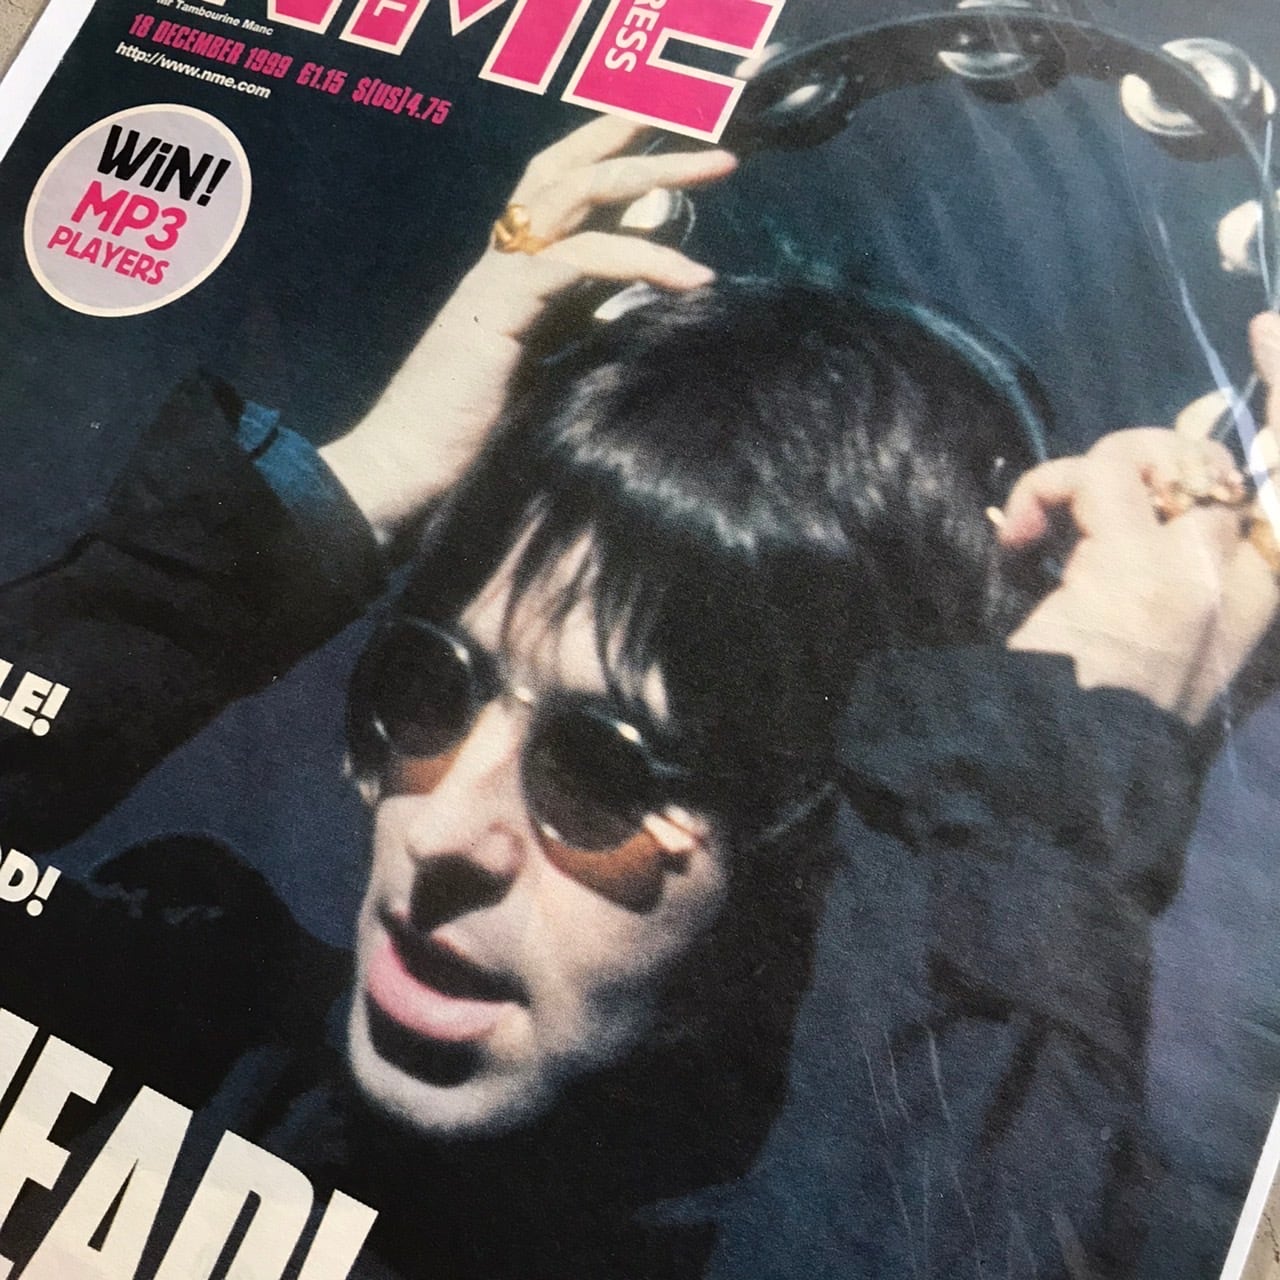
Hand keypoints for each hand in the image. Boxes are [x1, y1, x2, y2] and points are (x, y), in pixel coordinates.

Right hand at [320, 117, 735, 541]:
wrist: (403, 467)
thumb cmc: (470, 430)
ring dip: (653, 173)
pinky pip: (578, 260)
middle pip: (569, 167)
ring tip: (719, 167)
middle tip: (712, 129)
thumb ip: (584, 318)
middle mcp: (502, 260)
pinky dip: (640, 258)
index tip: (678, 137)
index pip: (563, 185)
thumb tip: (636, 294)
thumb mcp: (544, 365)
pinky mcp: (499, 308)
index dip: (615, 150)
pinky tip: (690, 276)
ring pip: (576, 192)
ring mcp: (496, 278)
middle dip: (638, 135)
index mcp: (512, 270)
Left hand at [997, 315, 1279, 724]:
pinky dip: (1046, 486)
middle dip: (1144, 453)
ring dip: (1083, 476)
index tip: (1269, 329)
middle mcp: (1242, 582)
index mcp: (1255, 602)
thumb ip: (1151, 564)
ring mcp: (1199, 572)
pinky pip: (1098, 472)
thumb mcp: (1140, 636)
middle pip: (1227, 461)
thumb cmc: (1090, 716)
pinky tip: (1017, 535)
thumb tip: (1119, 495)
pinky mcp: (1140, 565)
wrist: (1070, 782)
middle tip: (1077, 498)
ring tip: (1040, 531)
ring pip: (1147, 457)